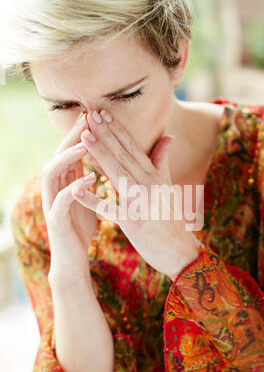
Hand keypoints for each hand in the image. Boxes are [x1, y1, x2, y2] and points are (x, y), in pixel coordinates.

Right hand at [42, 112, 98, 275]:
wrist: (72, 257)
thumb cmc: (81, 225)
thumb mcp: (88, 197)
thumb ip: (91, 177)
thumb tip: (102, 157)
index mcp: (65, 181)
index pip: (72, 151)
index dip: (83, 133)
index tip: (97, 114)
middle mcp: (55, 188)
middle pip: (59, 155)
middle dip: (73, 137)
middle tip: (87, 118)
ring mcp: (52, 203)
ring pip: (52, 174)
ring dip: (68, 158)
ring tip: (84, 145)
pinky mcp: (55, 221)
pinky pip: (60, 202)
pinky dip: (72, 190)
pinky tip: (87, 181)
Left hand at [72, 109, 202, 280]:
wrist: (180, 250)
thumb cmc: (170, 219)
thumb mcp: (168, 187)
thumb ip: (162, 161)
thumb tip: (168, 136)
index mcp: (155, 176)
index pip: (133, 148)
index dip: (117, 130)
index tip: (102, 113)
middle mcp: (149, 185)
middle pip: (124, 156)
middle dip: (106, 134)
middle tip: (89, 115)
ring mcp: (141, 203)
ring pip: (118, 174)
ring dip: (101, 155)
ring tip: (85, 137)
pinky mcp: (133, 223)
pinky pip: (110, 209)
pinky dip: (94, 200)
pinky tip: (77, 190)